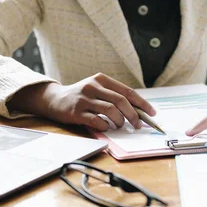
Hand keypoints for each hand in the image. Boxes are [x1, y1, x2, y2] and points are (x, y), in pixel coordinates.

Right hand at [8, 73, 154, 131]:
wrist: (54, 99)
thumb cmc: (82, 97)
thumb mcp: (97, 89)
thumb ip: (114, 96)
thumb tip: (138, 111)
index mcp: (102, 79)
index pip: (127, 91)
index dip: (142, 103)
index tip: (152, 113)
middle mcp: (93, 87)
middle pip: (121, 101)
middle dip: (133, 115)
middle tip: (137, 125)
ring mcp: (84, 99)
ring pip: (110, 111)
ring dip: (119, 121)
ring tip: (119, 126)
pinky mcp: (76, 112)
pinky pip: (96, 121)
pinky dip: (105, 126)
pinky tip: (106, 127)